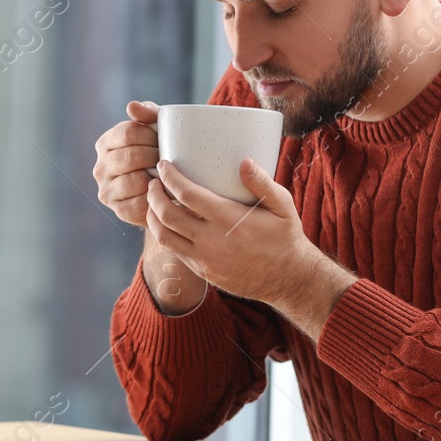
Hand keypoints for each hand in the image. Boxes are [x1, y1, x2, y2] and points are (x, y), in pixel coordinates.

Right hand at [92, 101, 161, 226]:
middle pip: (130, 156)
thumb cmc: (159, 153)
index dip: (150, 135)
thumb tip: (131, 107)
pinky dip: (155, 197)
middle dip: (155, 156)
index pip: (127, 133)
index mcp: (105, 143)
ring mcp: (107, 190)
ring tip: (168, 174)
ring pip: (135, 180)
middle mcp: (100, 167)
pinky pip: (140, 202)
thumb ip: (147, 115)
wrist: (166, 190)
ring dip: (156, 177)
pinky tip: (164, 191)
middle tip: (170, 158)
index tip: (164, 140)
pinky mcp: (119, 210)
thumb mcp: (155, 131)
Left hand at [146, 157, 356, 339]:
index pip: (186, 194)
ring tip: (153, 202)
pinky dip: (165, 234)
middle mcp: (211, 241)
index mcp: (228, 220)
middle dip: (153, 195)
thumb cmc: (285, 237)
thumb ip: (263, 183)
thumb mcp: (282, 206)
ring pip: (163, 236)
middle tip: (153, 182)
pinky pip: (175, 251)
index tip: (164, 165)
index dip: (169, 177)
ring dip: (152, 216)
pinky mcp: (202, 272)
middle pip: (166, 215)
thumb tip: (244, 162)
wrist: (288, 279)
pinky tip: (168, 223)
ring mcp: (204, 259)